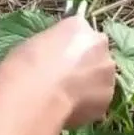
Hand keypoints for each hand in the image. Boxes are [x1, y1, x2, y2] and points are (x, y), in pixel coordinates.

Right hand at [0, 15, 115, 127]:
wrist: (35, 96)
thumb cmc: (26, 66)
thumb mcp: (34, 44)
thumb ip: (54, 46)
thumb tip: (54, 58)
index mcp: (79, 25)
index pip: (78, 33)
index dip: (67, 48)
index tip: (56, 59)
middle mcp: (100, 44)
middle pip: (95, 53)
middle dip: (84, 64)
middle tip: (64, 79)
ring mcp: (108, 72)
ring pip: (100, 77)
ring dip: (89, 84)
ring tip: (66, 97)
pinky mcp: (108, 98)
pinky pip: (98, 99)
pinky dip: (88, 104)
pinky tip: (69, 109)